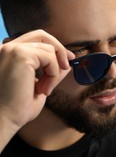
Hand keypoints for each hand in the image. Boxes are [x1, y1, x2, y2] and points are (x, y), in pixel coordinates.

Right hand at [0, 30, 74, 149]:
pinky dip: (53, 73)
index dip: (53, 46)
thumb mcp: (39, 85)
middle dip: (58, 49)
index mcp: (9, 54)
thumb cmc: (17, 108)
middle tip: (68, 65)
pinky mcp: (20, 54)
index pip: (34, 39)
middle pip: (41, 35)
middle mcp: (7, 47)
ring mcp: (13, 49)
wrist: (3, 120)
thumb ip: (51, 71)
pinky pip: (49, 56)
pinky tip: (43, 90)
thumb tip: (66, 63)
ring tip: (45, 90)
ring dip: (54, 71)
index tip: (66, 60)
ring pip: (48, 49)